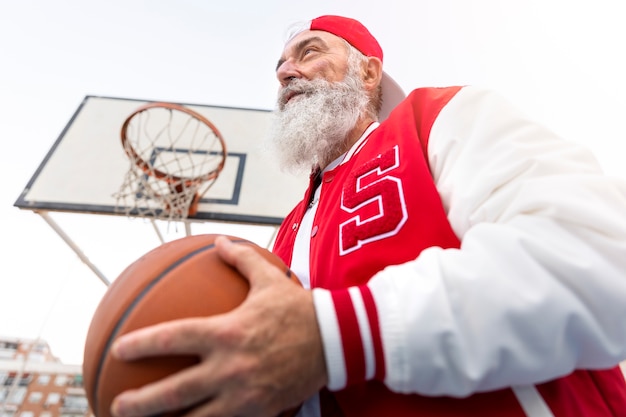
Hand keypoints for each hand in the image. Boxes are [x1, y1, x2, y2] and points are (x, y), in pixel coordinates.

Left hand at [110, 235, 327, 416]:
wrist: (337, 340)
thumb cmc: (299, 308)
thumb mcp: (269, 279)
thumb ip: (242, 258)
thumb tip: (221, 241)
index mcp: (226, 332)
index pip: (172, 338)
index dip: (141, 345)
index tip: (119, 351)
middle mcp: (230, 367)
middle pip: (174, 392)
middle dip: (140, 403)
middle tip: (118, 406)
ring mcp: (245, 394)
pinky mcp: (260, 411)